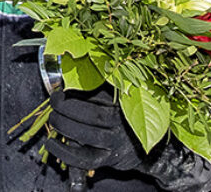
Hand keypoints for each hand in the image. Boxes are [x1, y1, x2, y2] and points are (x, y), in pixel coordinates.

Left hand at [46, 88, 210, 189]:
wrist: (158, 148)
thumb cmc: (138, 113)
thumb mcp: (131, 92)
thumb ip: (113, 77)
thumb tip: (87, 50)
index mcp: (131, 102)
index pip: (101, 93)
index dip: (77, 89)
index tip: (61, 86)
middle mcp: (125, 123)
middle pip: (91, 114)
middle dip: (66, 107)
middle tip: (54, 101)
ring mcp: (117, 143)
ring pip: (85, 134)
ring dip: (63, 125)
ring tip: (52, 118)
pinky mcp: (110, 160)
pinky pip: (84, 159)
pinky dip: (64, 151)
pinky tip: (52, 142)